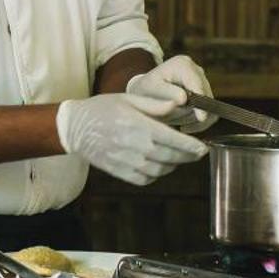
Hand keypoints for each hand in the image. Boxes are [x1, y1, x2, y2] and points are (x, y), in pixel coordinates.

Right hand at [55, 94, 207, 185]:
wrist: (75, 127)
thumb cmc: (102, 108)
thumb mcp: (128, 98)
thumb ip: (154, 104)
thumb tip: (177, 105)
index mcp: (139, 126)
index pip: (174, 140)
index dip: (192, 146)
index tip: (204, 148)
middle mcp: (135, 146)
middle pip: (171, 157)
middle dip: (188, 156)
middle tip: (197, 152)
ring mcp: (127, 162)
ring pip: (161, 170)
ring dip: (174, 165)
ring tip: (179, 157)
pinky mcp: (120, 172)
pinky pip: (146, 179)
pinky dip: (157, 175)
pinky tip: (159, 165)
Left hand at [125, 55, 215, 130]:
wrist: (144, 92)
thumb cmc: (145, 90)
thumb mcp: (151, 89)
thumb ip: (166, 93)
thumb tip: (183, 99)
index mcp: (183, 65)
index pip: (197, 85)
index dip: (201, 102)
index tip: (200, 118)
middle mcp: (196, 69)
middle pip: (205, 97)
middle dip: (193, 113)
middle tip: (178, 124)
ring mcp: (201, 80)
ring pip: (208, 106)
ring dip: (193, 118)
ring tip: (176, 122)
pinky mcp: (204, 92)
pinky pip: (209, 111)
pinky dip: (199, 122)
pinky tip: (185, 126)